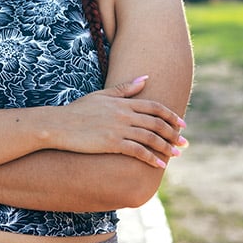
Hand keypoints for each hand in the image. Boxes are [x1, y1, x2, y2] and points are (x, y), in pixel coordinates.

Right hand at [56, 76, 186, 167]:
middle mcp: (124, 114)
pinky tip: (160, 164)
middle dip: (173, 133)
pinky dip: (151, 158)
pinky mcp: (112, 143)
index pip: (154, 107)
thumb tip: (146, 78)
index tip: (181, 124)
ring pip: (150, 138)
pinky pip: (137, 151)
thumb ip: (124, 88)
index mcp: (122, 102)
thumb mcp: (102, 95)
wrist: (58, 125)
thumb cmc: (78, 110)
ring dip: (166, 146)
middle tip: (184, 143)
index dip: (170, 115)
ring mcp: (118, 129)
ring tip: (176, 154)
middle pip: (156, 123)